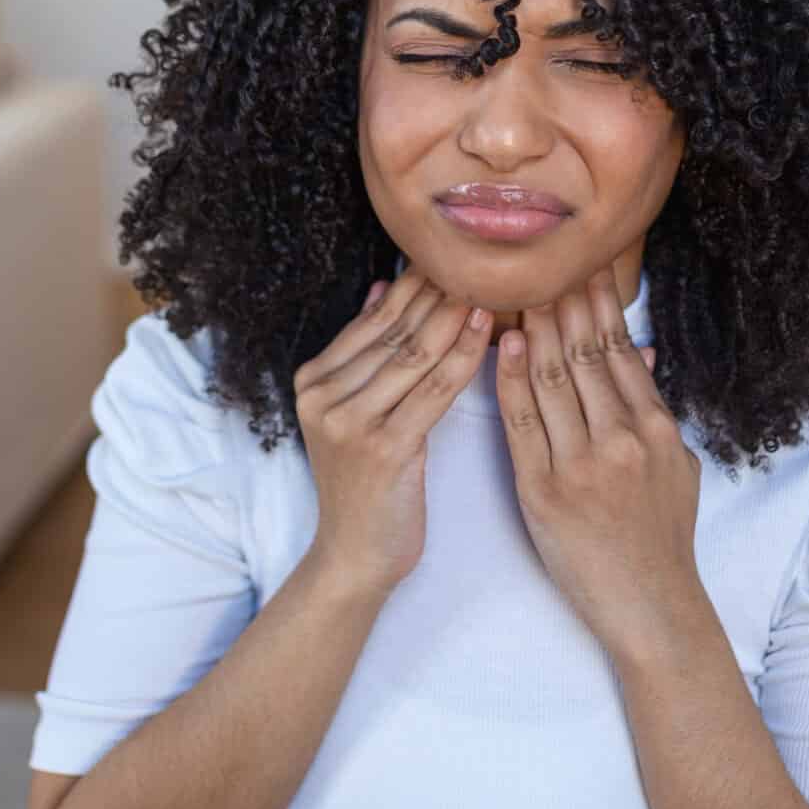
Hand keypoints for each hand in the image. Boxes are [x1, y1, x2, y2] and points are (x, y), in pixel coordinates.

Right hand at [293, 269, 491, 598]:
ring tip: (494, 282)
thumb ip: (364, 352)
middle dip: (441, 291)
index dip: (417, 284)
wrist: (355, 555)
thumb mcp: (353, 412)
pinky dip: (464, 356)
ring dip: (457, 314)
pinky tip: (488, 330)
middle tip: (484, 256)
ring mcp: (348, 422)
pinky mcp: (381, 447)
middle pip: (395, 331)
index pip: (374, 319)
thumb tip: (381, 287)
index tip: (456, 253)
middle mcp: (322, 396)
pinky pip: (433, 390)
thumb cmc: (366, 484)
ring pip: (415, 354)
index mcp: (313, 381)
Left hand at [497, 266, 706, 657]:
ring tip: (516, 288)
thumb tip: (643, 350)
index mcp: (657, 428)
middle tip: (540, 260)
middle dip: (562, 302)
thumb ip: (657, 409)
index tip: (579, 268)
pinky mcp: (544, 490)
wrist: (650, 606)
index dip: (597, 304)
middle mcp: (622, 438)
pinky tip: (503, 344)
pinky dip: (511, 378)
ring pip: (552, 378)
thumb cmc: (662, 537)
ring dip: (534, 328)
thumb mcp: (677, 467)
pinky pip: (522, 422)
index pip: (621, 349)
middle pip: (585, 353)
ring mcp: (582, 464)